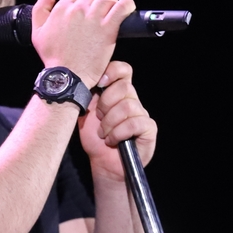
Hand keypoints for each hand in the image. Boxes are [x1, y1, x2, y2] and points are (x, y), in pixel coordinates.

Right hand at [30, 0, 136, 84]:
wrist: (67, 76)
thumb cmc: (53, 57)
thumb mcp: (37, 31)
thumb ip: (41, 7)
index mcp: (61, 9)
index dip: (81, 4)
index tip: (84, 15)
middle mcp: (77, 10)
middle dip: (96, 6)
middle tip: (97, 20)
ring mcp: (94, 18)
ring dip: (110, 5)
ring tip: (111, 16)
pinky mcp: (108, 28)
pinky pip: (122, 7)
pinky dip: (127, 5)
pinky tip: (127, 9)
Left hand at [78, 60, 156, 178]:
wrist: (103, 163)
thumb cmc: (94, 138)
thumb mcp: (85, 114)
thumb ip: (86, 95)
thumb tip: (83, 80)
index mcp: (117, 93)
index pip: (123, 70)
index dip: (113, 71)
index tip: (99, 83)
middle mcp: (132, 100)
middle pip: (124, 87)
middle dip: (106, 104)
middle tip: (99, 118)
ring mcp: (142, 113)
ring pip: (128, 106)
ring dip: (110, 122)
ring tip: (104, 133)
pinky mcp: (149, 128)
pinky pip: (135, 123)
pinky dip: (119, 133)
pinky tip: (112, 140)